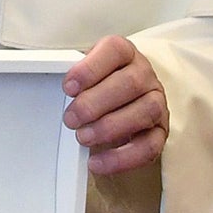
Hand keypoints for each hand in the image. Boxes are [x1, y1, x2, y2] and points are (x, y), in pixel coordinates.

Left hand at [62, 36, 167, 174]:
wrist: (125, 97)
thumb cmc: (100, 82)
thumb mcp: (85, 70)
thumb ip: (74, 76)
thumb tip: (52, 86)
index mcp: (125, 53)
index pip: (115, 50)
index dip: (90, 69)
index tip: (68, 87)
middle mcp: (145, 75)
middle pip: (130, 83)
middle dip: (95, 104)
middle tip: (71, 118)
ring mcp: (157, 103)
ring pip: (145, 112)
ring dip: (110, 127)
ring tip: (83, 137)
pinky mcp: (160, 132)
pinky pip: (149, 147)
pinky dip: (122, 158)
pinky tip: (98, 162)